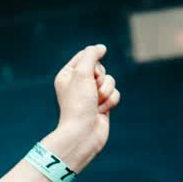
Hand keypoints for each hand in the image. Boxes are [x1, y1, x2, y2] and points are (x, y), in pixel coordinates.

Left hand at [48, 44, 120, 163]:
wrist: (82, 133)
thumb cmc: (78, 104)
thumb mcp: (82, 73)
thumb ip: (91, 55)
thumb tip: (101, 48)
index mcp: (68, 74)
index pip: (85, 55)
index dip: (92, 62)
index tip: (90, 72)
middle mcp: (79, 84)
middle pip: (100, 68)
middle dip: (99, 79)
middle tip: (91, 91)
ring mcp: (91, 95)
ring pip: (110, 81)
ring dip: (105, 92)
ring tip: (95, 104)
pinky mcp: (102, 105)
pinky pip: (115, 94)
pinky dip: (110, 101)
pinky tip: (101, 112)